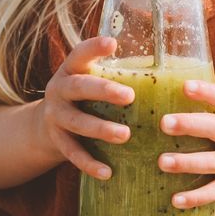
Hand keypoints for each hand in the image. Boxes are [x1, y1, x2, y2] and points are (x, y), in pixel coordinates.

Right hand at [33, 36, 133, 179]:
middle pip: (78, 87)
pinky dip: (90, 163)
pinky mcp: (56, 141)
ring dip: (100, 129)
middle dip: (103, 90)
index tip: (113, 43)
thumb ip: (118, 73)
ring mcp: (55, 116)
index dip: (94, 48)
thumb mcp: (91, 79)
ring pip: (76, 121)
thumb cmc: (84, 97)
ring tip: (125, 135)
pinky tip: (108, 172)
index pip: (80, 54)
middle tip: (129, 96)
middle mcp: (59, 89)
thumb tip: (170, 67)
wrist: (44, 125)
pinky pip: (73, 153)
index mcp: (71, 69)